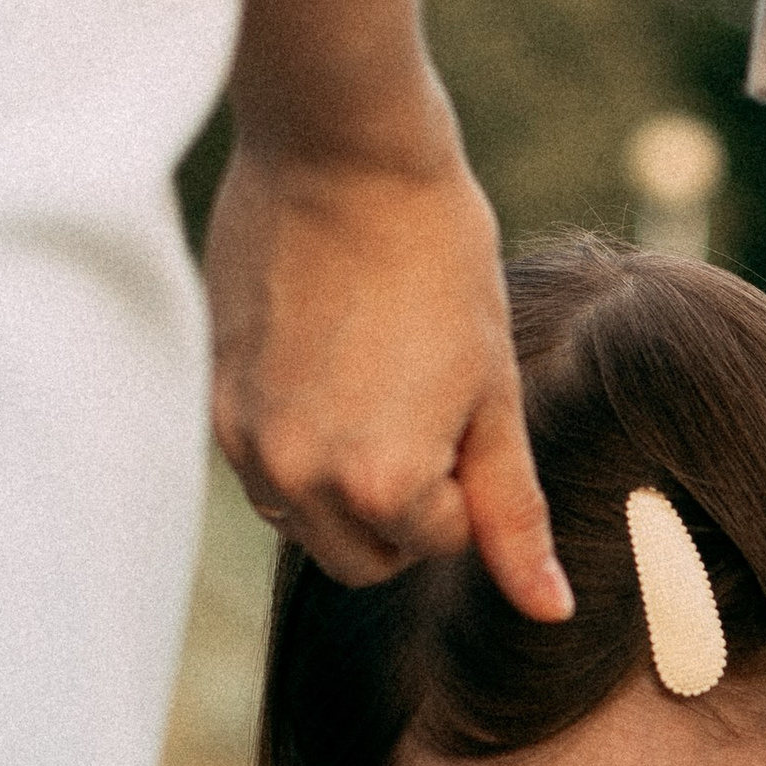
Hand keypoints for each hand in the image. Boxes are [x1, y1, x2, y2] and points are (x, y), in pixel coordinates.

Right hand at [205, 121, 569, 617]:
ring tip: (380, 382)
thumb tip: (551, 613)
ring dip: (350, 485)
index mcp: (379, 484)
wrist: (341, 153)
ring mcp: (244, 441)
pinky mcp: (214, 398)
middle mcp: (295, 478)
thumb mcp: (493, 392)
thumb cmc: (439, 260)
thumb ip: (513, 512)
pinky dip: (305, 447)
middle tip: (431, 409)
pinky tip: (333, 364)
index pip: (441, 543)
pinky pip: (265, 469)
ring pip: (306, 521)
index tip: (466, 401)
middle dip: (408, 511)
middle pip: (364, 559)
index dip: (469, 481)